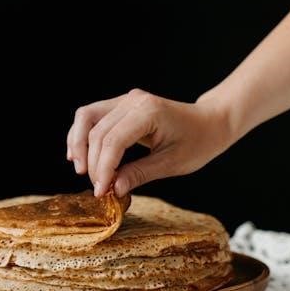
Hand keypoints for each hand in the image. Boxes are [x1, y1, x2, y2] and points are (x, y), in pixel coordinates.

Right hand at [67, 88, 231, 197]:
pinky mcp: (121, 104)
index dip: (103, 167)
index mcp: (149, 111)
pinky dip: (83, 134)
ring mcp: (126, 99)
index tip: (101, 191)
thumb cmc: (198, 142)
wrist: (210, 122)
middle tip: (97, 188)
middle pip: (97, 130)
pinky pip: (93, 116)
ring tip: (80, 169)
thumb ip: (139, 174)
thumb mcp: (172, 164)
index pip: (113, 140)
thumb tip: (112, 189)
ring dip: (79, 144)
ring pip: (87, 117)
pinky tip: (79, 154)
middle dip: (93, 162)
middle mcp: (133, 100)